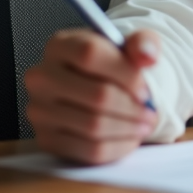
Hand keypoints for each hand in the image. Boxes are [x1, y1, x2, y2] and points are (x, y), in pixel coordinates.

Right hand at [24, 28, 159, 163]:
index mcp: (59, 45)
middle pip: (97, 95)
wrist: (97, 85)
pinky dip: (118, 147)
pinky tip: (131, 138)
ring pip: (94, 126)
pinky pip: (89, 150)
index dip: (126, 73)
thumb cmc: (113, 63)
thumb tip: (147, 55)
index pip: (90, 55)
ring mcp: (39, 110)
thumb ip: (143, 42)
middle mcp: (41, 77)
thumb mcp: (130, 44)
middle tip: (152, 112)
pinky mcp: (46, 139)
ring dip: (129, 128)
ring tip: (145, 124)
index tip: (147, 88)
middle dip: (133, 107)